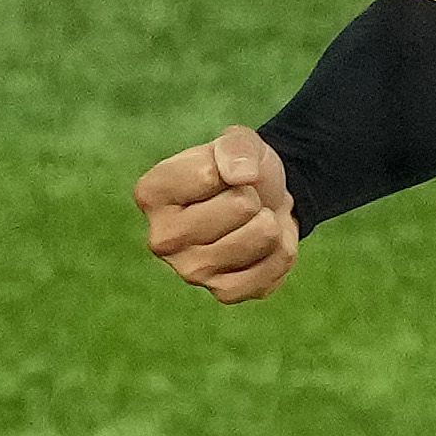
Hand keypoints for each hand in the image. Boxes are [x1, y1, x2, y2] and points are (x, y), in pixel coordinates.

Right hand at [133, 124, 300, 303]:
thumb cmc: (239, 170)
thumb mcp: (238, 142)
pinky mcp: (222, 293)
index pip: (210, 174)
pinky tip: (263, 246)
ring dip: (272, 222)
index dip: (234, 166)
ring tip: (255, 220)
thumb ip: (235, 147)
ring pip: (260, 237)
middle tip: (244, 200)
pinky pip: (271, 269)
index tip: (226, 174)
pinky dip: (281, 251)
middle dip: (255, 196)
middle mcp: (162, 238)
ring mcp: (190, 271)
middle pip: (241, 207)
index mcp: (153, 194)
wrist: (263, 202)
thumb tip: (242, 178)